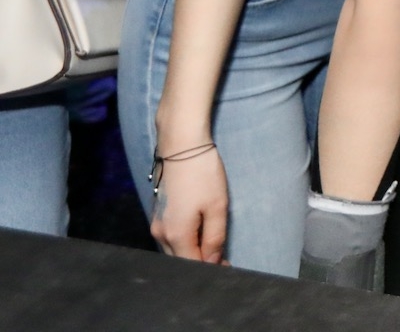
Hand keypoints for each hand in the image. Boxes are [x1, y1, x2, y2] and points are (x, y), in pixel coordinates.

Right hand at [150, 147, 229, 264]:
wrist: (181, 146)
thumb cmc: (203, 174)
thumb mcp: (217, 207)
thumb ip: (214, 237)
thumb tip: (212, 262)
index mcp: (176, 235)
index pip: (192, 264)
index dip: (210, 269)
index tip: (227, 267)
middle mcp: (161, 234)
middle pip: (181, 260)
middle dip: (201, 262)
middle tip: (223, 259)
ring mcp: (156, 224)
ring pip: (174, 250)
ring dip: (193, 253)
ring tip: (214, 247)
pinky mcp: (158, 215)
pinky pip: (171, 238)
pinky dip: (185, 242)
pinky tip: (199, 235)